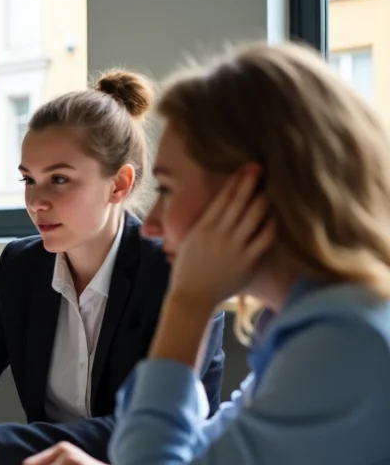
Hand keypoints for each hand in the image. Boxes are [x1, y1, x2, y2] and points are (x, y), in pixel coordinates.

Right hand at [167, 166, 275, 312]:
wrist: (190, 297)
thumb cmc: (186, 271)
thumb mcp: (186, 243)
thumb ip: (201, 227)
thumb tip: (214, 214)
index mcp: (202, 228)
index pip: (221, 199)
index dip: (235, 182)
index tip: (245, 168)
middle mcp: (218, 234)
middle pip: (238, 203)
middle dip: (250, 183)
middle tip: (260, 167)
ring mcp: (233, 247)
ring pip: (253, 217)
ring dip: (263, 200)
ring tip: (272, 188)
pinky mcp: (246, 260)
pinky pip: (263, 239)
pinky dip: (271, 226)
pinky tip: (278, 217)